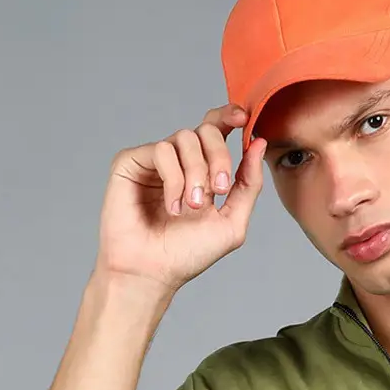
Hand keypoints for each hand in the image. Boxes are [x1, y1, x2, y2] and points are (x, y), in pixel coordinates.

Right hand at [97, 102, 265, 293]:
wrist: (152, 273)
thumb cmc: (186, 255)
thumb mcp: (231, 223)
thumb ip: (249, 185)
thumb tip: (258, 143)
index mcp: (201, 170)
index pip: (215, 129)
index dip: (229, 116)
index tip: (243, 119)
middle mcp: (178, 161)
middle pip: (205, 129)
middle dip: (219, 157)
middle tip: (219, 190)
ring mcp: (154, 160)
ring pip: (185, 138)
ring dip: (196, 174)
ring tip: (191, 207)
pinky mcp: (131, 161)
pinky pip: (161, 150)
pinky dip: (173, 179)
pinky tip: (171, 207)